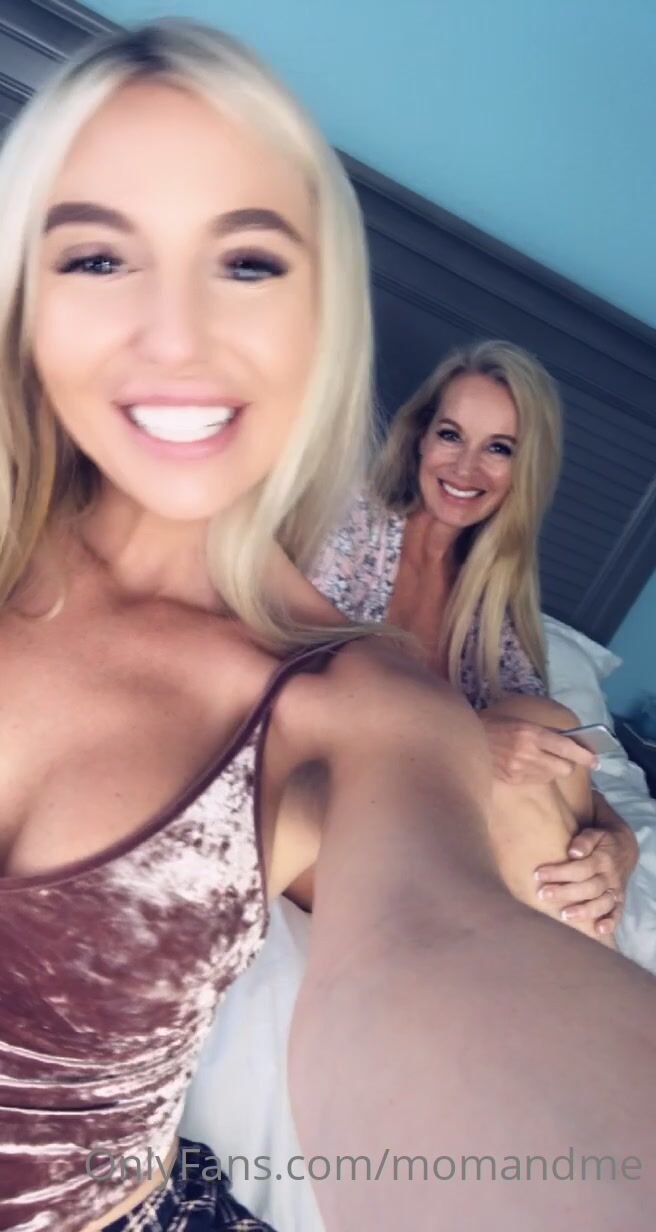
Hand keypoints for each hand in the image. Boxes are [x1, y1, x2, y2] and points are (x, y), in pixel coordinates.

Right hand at [479, 713, 596, 784]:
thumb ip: (545, 733)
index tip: (595, 760)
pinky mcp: (514, 780)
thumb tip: (572, 743)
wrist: (469, 739)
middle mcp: (529, 753)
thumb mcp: (523, 722)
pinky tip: (526, 767)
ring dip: (551, 769)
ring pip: (552, 776)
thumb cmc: (498, 725)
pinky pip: (537, 781)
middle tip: (562, 758)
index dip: (585, 755)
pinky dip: (537, 775)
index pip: (567, 748)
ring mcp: (521, 769)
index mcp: (532, 733)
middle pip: (565, 768)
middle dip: (567, 764)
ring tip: (539, 760)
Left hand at [534, 824, 635, 936]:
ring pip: (602, 903)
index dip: (559, 872)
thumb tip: (572, 852)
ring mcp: (616, 891)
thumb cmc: (601, 842)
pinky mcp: (619, 902)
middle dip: (565, 892)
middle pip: (588, 888)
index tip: (538, 874)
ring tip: (564, 915)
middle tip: (542, 894)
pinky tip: (598, 930)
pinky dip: (609, 923)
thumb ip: (584, 841)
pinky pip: (617, 914)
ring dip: (584, 911)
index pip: (580, 868)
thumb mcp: (594, 834)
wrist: (625, 850)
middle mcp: (610, 877)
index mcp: (603, 859)